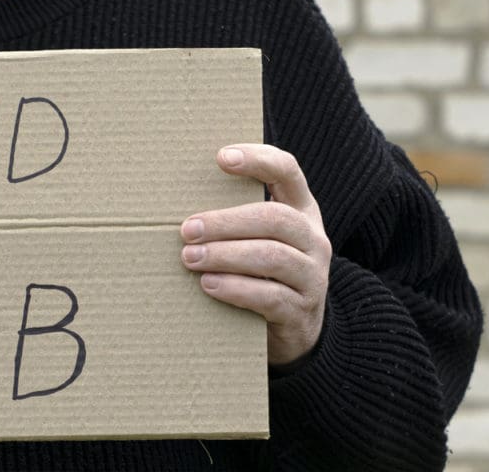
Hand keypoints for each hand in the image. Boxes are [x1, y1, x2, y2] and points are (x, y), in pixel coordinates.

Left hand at [180, 144, 330, 365]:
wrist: (293, 331)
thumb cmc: (262, 274)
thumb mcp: (258, 240)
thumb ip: (234, 219)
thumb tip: (175, 202)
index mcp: (301, 211)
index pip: (288, 172)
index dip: (258, 160)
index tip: (221, 157)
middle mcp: (313, 239)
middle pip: (275, 218)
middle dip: (226, 222)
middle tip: (187, 229)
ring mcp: (312, 276)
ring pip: (272, 257)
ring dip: (225, 255)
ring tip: (190, 258)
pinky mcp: (301, 311)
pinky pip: (270, 296)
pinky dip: (235, 289)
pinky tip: (208, 285)